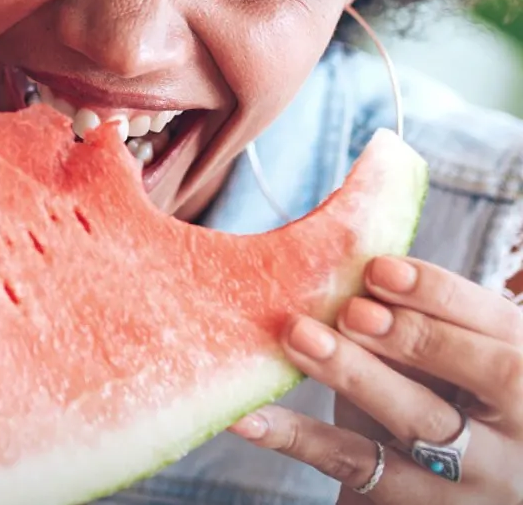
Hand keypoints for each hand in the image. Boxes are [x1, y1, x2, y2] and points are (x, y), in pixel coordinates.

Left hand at [231, 255, 520, 500]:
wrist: (438, 496)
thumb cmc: (438, 411)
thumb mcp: (446, 370)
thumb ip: (419, 326)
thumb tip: (354, 264)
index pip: (505, 328)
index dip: (446, 295)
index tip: (381, 269)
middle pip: (489, 376)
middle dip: (418, 335)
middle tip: (351, 309)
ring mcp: (480, 476)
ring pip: (424, 422)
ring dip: (359, 374)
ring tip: (299, 336)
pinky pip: (358, 467)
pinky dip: (300, 438)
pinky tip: (248, 416)